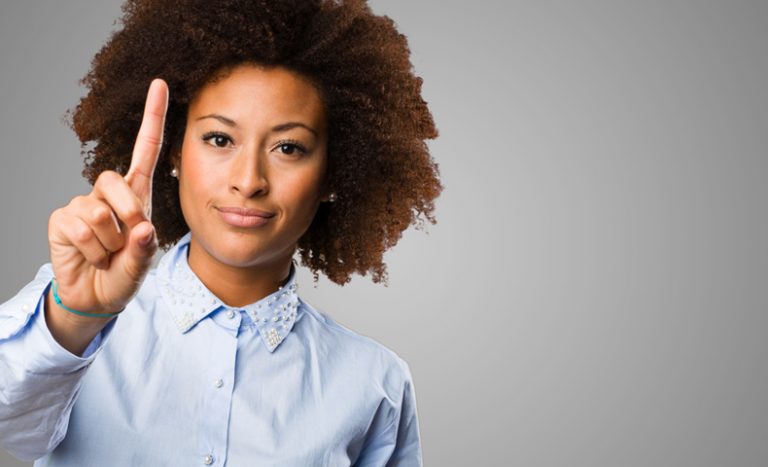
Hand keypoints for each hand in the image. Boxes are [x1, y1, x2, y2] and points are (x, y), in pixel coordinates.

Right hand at [47, 79, 168, 315]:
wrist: (97, 297)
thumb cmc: (124, 273)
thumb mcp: (143, 261)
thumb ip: (146, 248)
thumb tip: (143, 229)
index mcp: (136, 194)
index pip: (147, 150)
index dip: (154, 117)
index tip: (160, 83)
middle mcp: (108, 193)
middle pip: (115, 181)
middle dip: (128, 215)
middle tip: (128, 241)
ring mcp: (82, 204)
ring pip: (99, 213)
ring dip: (109, 243)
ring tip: (107, 254)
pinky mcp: (62, 219)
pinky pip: (81, 228)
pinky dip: (91, 250)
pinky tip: (90, 256)